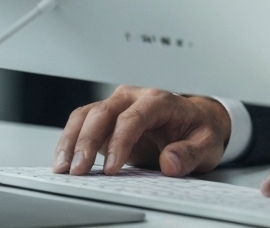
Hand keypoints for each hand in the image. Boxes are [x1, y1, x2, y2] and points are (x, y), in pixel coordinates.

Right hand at [53, 85, 231, 176]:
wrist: (197, 122)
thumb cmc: (200, 130)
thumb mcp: (207, 144)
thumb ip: (190, 153)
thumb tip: (170, 161)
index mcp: (161, 100)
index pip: (135, 115)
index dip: (121, 141)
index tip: (113, 168)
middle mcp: (135, 98)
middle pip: (104, 112)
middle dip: (87, 141)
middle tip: (79, 171)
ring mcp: (118, 107)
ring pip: (87, 115)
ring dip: (71, 140)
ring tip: (62, 168)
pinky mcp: (107, 121)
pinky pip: (82, 126)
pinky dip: (70, 142)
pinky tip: (64, 162)